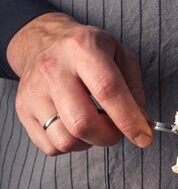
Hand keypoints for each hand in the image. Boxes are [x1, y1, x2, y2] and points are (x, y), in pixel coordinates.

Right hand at [7, 12, 151, 154]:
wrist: (43, 41)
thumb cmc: (87, 52)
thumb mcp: (119, 55)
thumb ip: (134, 89)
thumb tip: (141, 124)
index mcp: (82, 49)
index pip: (108, 91)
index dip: (129, 120)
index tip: (144, 138)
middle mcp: (53, 69)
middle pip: (82, 123)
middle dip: (108, 137)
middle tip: (116, 131)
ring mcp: (34, 91)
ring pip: (65, 140)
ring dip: (88, 143)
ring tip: (93, 126)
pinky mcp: (23, 110)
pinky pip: (50, 147)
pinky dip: (70, 146)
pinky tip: (74, 128)